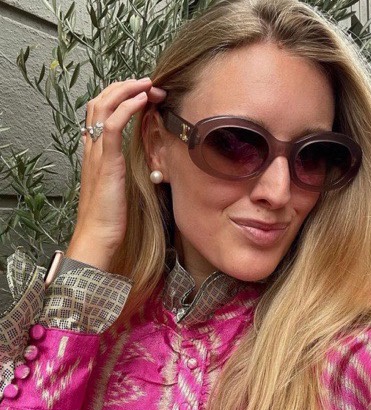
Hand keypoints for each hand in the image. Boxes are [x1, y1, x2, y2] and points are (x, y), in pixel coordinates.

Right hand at [66, 78, 165, 270]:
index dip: (119, 96)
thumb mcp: (117, 185)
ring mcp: (97, 153)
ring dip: (126, 90)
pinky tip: (141, 99)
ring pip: (103, 107)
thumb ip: (121, 166)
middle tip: (147, 82)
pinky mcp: (107, 162)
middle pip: (99, 102)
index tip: (141, 92)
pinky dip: (126, 108)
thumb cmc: (110, 215)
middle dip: (123, 87)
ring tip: (146, 84)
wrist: (98, 235)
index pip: (100, 111)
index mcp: (95, 152)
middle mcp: (92, 147)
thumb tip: (139, 156)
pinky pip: (112, 126)